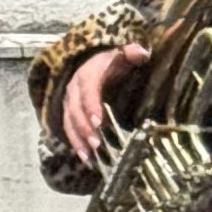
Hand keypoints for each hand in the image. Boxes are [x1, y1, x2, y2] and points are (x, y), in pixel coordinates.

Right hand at [63, 43, 142, 162]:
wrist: (94, 62)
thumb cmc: (113, 62)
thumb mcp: (122, 54)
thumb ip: (131, 53)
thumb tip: (142, 51)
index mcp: (88, 73)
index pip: (87, 88)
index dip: (91, 104)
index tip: (98, 121)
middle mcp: (75, 88)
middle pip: (76, 108)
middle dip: (84, 127)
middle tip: (97, 143)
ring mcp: (70, 102)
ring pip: (70, 121)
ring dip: (78, 139)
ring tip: (89, 156)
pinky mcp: (70, 114)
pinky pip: (69, 129)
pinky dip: (76, 144)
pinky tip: (86, 160)